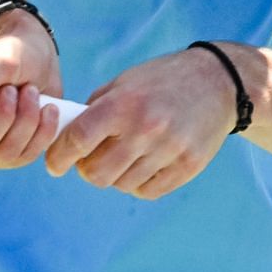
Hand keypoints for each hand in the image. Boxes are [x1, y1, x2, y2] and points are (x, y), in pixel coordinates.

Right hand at [0, 9, 64, 168]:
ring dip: (24, 120)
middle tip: (11, 89)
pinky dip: (41, 131)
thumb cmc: (8, 53)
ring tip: (30, 92)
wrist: (38, 56)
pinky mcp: (11, 153)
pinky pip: (25, 156)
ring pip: (2, 155)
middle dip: (1, 117)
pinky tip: (47, 109)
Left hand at [43, 46, 238, 199]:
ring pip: (122, 184)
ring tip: (123, 156)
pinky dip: (138, 183)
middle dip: (87, 169)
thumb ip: (95, 109)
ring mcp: (169, 150)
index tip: (54, 164)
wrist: (217, 82)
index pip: (79, 140)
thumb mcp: (125, 82)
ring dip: (115, 175)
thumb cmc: (162, 80)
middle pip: (97, 173)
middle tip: (90, 159)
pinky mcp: (188, 166)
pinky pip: (147, 190)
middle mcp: (146, 128)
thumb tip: (65, 137)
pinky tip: (142, 164)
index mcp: (124, 103)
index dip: (59, 156)